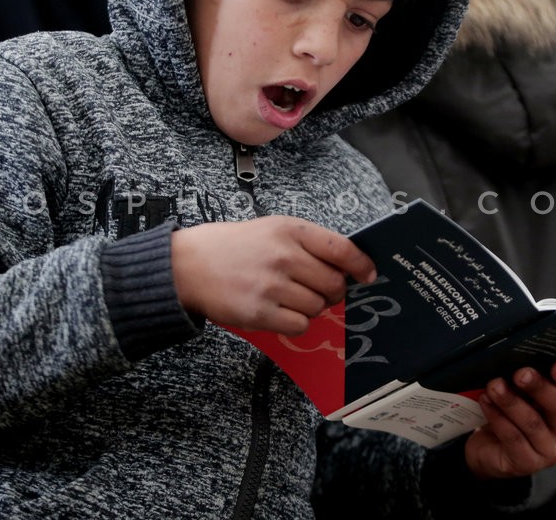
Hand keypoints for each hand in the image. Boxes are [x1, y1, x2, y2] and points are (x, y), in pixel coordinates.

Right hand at [171, 216, 376, 334]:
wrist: (188, 265)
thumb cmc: (233, 247)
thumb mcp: (272, 229)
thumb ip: (308, 244)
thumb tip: (347, 268)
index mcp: (290, 230)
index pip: (342, 249)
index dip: (361, 265)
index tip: (368, 276)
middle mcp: (283, 256)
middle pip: (334, 284)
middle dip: (332, 292)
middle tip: (316, 290)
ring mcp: (271, 285)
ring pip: (318, 307)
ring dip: (310, 307)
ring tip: (287, 297)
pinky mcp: (259, 313)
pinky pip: (300, 326)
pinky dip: (296, 323)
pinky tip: (279, 312)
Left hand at [464, 361, 555, 478]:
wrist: (489, 449)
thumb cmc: (513, 417)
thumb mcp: (525, 398)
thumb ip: (529, 384)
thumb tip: (519, 360)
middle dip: (539, 387)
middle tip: (520, 373)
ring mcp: (550, 453)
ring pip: (532, 422)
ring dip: (511, 401)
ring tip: (495, 385)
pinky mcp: (527, 464)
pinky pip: (513, 437)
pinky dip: (497, 417)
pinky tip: (486, 401)